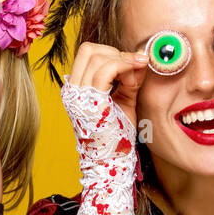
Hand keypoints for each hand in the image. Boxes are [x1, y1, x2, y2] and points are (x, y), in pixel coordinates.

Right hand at [61, 41, 148, 214]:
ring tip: (137, 74)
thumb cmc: (116, 138)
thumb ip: (128, 80)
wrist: (110, 164)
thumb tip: (140, 59)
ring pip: (97, 56)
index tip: (131, 65)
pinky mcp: (91, 103)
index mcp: (76, 90)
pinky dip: (124, 66)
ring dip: (123, 59)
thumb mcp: (123, 102)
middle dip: (116, 53)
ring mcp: (79, 97)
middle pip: (88, 50)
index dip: (111, 53)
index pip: (87, 55)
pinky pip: (106, 70)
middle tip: (134, 67)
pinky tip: (136, 74)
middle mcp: (72, 91)